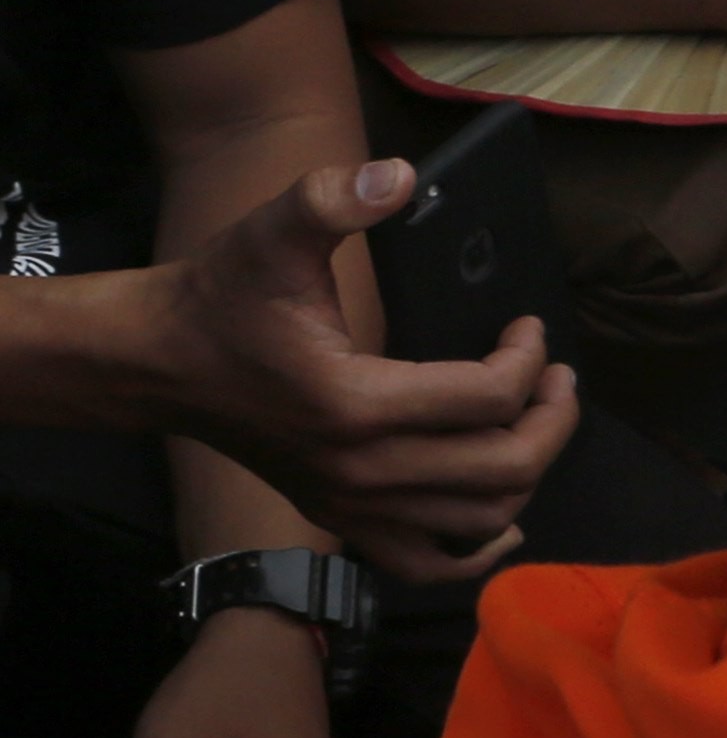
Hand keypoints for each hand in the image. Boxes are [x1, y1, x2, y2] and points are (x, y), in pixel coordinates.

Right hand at [137, 161, 575, 578]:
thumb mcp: (272, 234)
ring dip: (529, 473)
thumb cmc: (221, 297)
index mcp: (354, 404)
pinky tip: (503, 515)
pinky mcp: (339, 517)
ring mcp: (349, 504)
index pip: (488, 397)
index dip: (528, 358)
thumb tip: (401, 173)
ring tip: (537, 421)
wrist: (158, 362)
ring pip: (479, 520)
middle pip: (503, 468)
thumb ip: (331, 199)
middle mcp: (359, 469)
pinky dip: (477, 549)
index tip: (528, 326)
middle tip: (557, 377)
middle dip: (552, 420)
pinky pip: (427, 564)